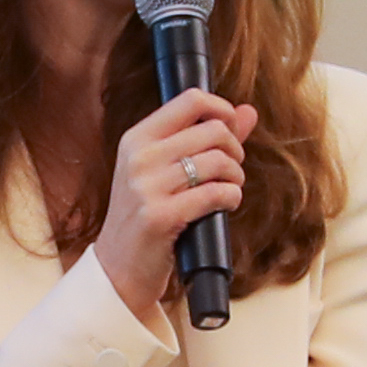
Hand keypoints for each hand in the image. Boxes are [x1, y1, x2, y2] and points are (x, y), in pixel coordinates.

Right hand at [99, 88, 250, 324]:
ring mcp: (147, 187)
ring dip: (235, 177)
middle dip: (235, 149)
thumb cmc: (145, 215)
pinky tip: (226, 204)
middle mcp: (139, 157)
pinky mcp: (160, 216)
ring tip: (230, 188)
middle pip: (212, 130)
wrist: (119, 267)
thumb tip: (248, 111)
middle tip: (232, 169)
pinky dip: (231, 197)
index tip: (231, 129)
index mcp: (137, 138)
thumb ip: (205, 138)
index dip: (222, 109)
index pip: (190, 100)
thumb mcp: (163, 171)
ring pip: (218, 162)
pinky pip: (215, 193)